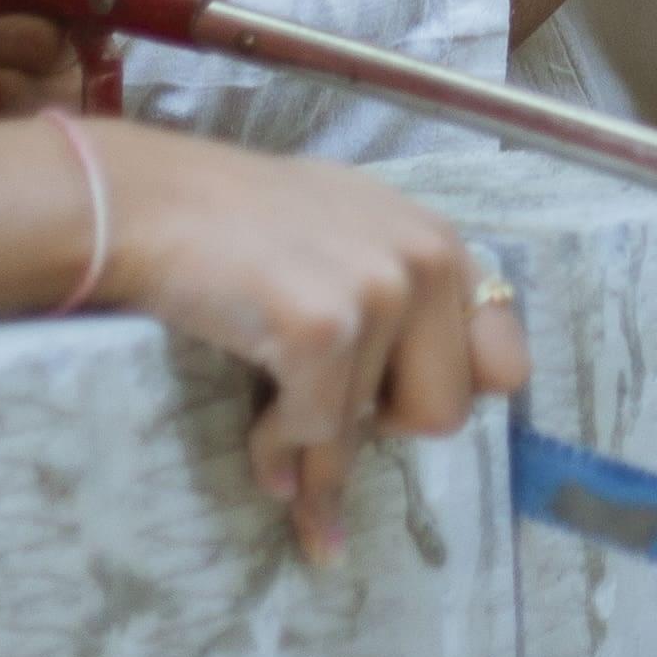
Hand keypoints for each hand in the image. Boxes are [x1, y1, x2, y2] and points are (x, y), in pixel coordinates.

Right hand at [102, 130, 527, 562]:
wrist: (150, 204)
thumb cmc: (237, 226)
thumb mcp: (348, 236)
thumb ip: (401, 297)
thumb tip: (430, 410)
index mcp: (439, 242)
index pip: (506, 362)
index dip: (447, 397)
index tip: (394, 413)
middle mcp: (425, 258)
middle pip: (447, 413)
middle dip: (382, 432)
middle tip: (325, 412)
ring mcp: (380, 290)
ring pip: (377, 434)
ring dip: (321, 453)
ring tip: (275, 433)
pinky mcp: (325, 327)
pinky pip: (318, 434)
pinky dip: (282, 451)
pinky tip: (256, 438)